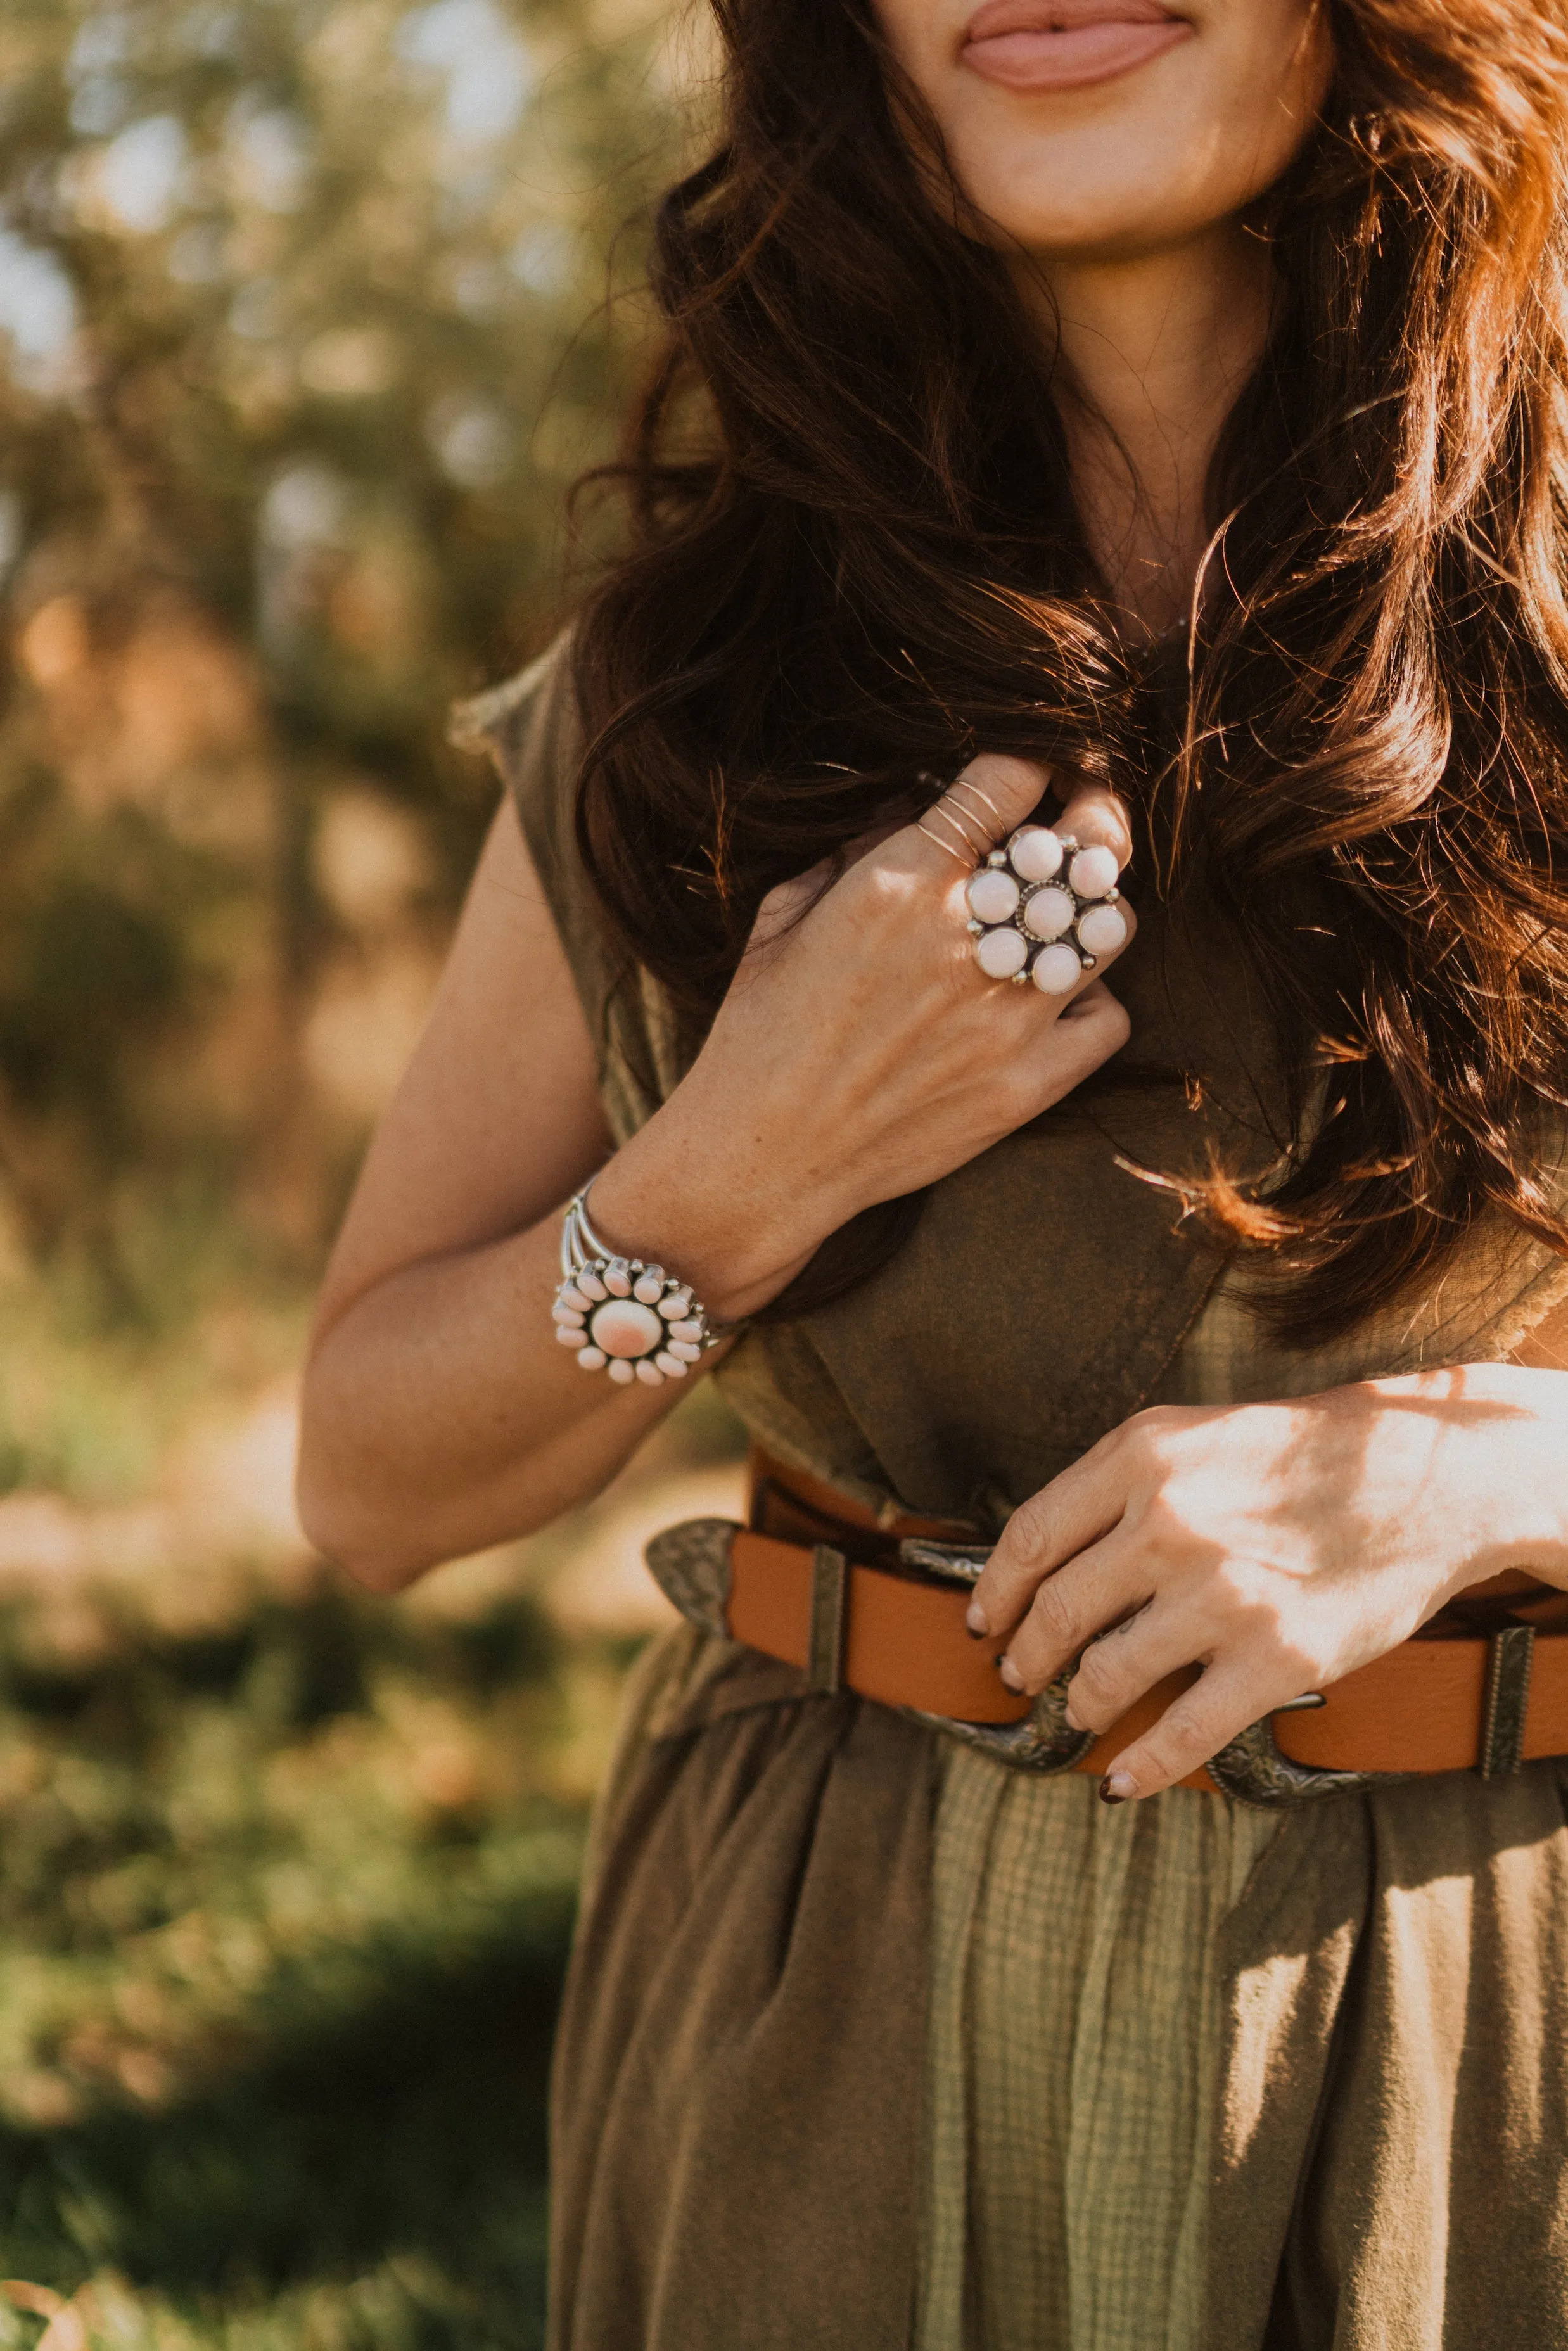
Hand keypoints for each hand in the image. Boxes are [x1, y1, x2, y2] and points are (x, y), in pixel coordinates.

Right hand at [592, 754, 1137, 1317]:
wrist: (761, 1158)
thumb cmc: (760, 1030)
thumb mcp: (786, 911)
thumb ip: (861, 843)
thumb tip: (923, 797)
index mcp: (900, 883)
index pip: (1013, 775)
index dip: (1040, 755)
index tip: (1042, 767)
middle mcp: (965, 941)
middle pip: (1089, 842)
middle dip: (1097, 811)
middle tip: (1086, 817)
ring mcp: (1007, 1017)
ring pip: (1113, 924)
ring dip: (1091, 910)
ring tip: (1059, 919)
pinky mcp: (1028, 1086)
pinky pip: (1110, 1018)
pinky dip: (1091, 1003)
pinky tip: (1050, 1003)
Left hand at [966, 1367, 1567, 1798]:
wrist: (1425, 1479)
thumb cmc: (1299, 1454)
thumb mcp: (1193, 1436)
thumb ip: (1116, 1486)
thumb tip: (1038, 1558)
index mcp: (1142, 1458)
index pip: (1030, 1539)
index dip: (996, 1592)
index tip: (983, 1621)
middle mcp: (1170, 1523)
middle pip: (1056, 1613)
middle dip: (1027, 1655)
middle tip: (1021, 1674)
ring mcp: (1222, 1595)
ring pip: (1106, 1675)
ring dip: (1080, 1706)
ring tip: (1079, 1712)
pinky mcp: (1275, 1658)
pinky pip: (1181, 1732)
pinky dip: (1139, 1768)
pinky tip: (1119, 1782)